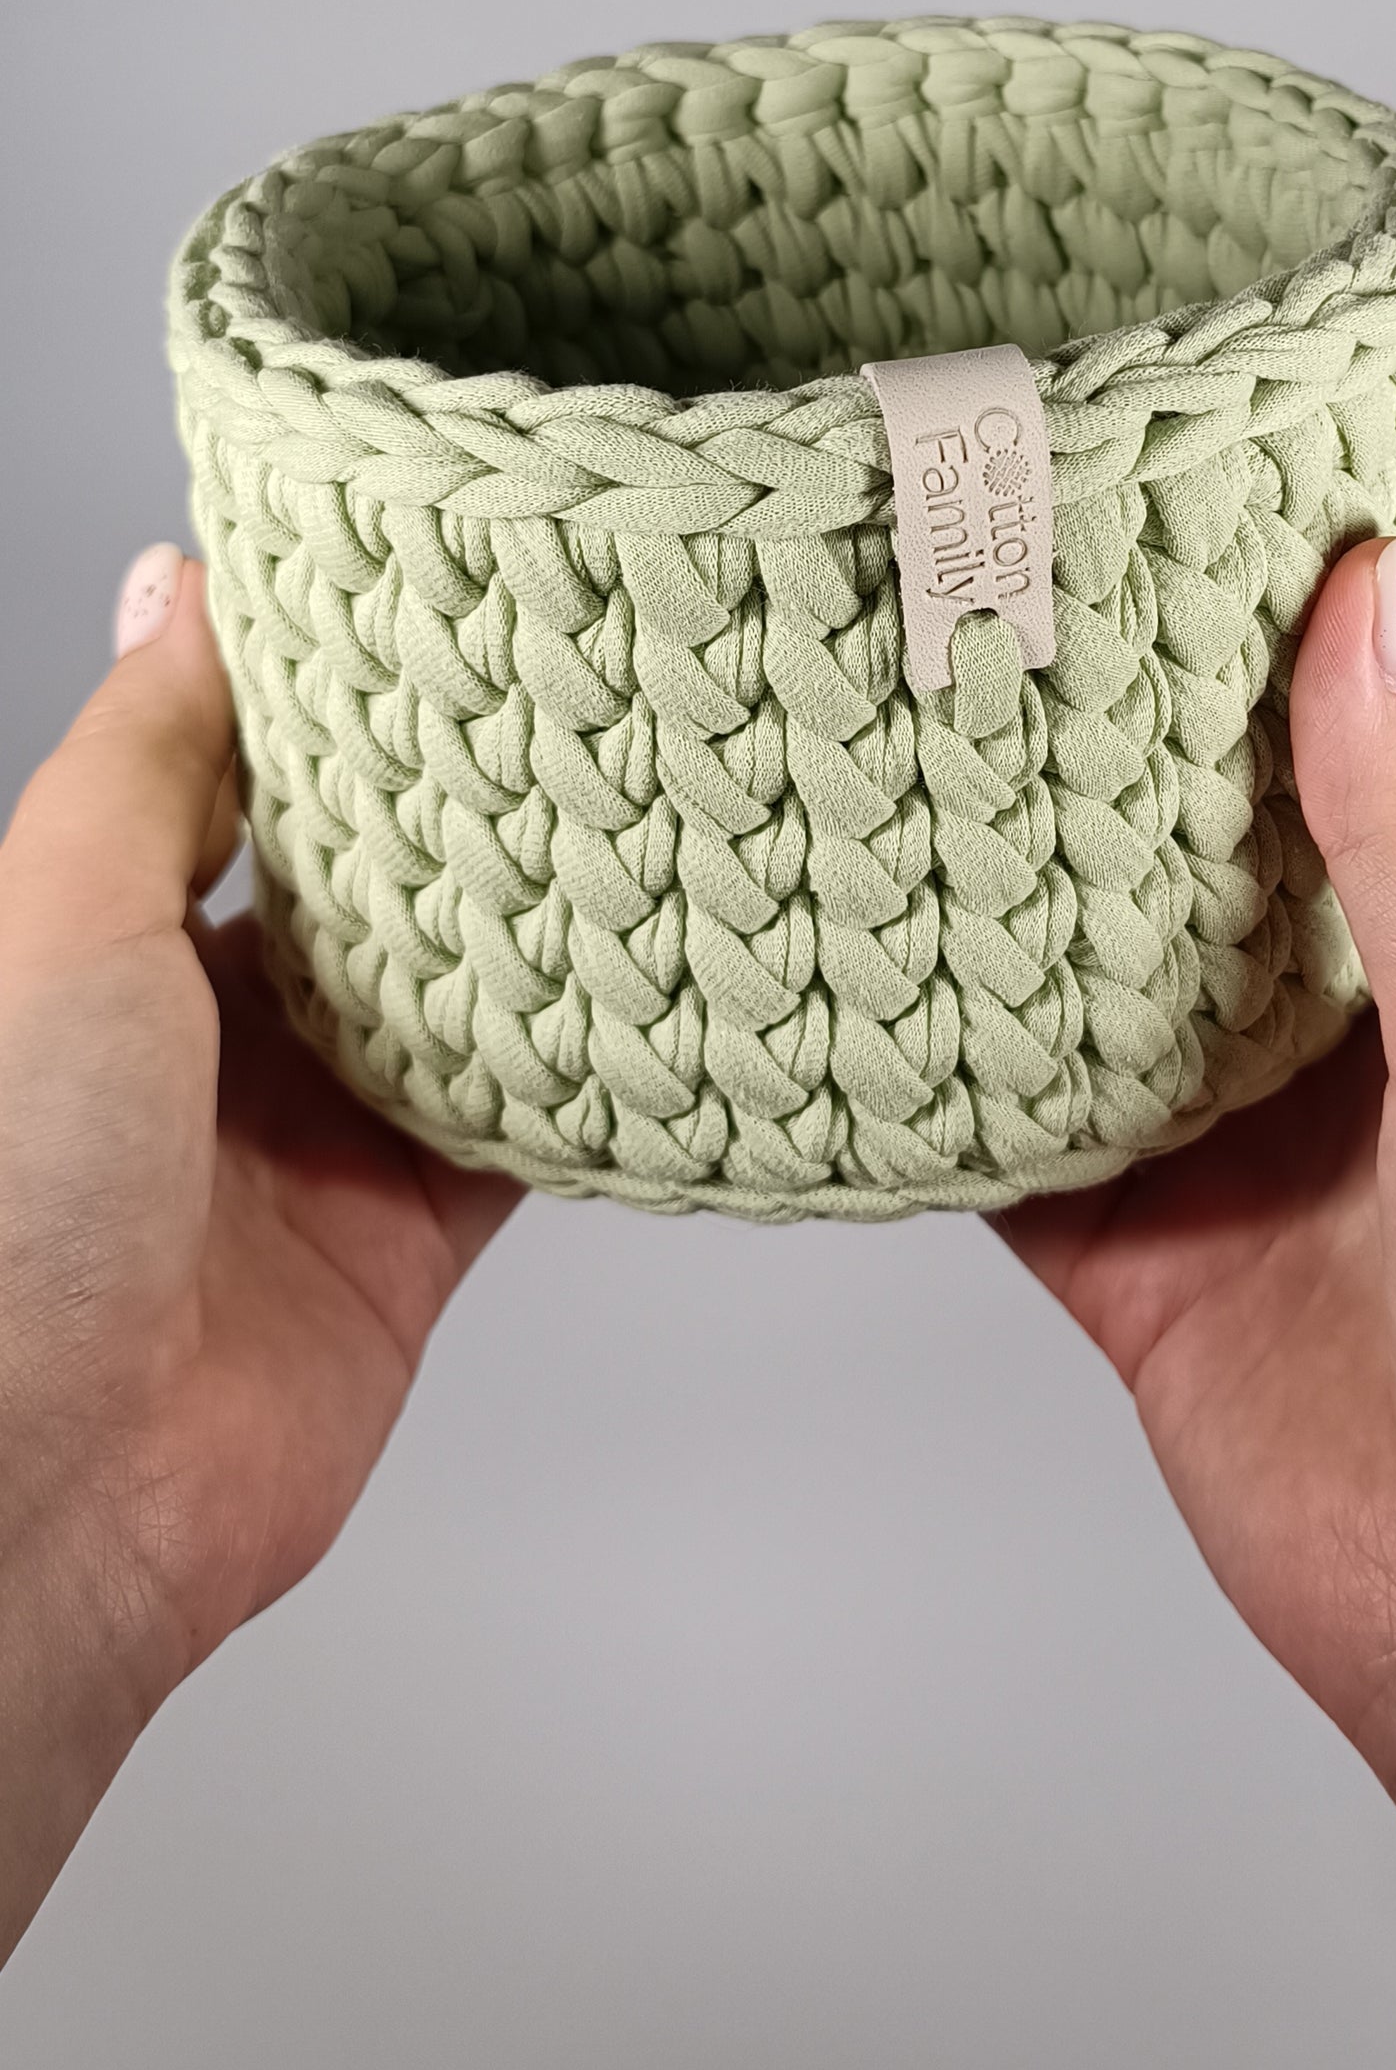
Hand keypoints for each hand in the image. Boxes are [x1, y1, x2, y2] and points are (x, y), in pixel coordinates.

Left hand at [0, 547, 517, 1957]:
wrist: (49, 1484)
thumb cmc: (6, 1196)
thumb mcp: (62, 909)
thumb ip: (146, 755)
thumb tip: (177, 585)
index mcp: (104, 938)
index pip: (241, 781)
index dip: (332, 699)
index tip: (439, 600)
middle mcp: (207, 1036)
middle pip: (367, 889)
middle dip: (461, 807)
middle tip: (583, 691)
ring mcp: (313, 1140)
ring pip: (459, 999)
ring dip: (539, 928)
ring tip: (648, 803)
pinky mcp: (404, 1242)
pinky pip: (521, 1134)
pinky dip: (586, 1072)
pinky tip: (658, 986)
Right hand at [1002, 532, 1395, 2069]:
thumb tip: (1376, 596)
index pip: (1354, 728)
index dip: (1259, 624)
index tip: (1141, 510)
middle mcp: (1345, 1027)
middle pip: (1188, 850)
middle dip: (1089, 753)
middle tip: (949, 619)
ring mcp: (1233, 1145)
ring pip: (1080, 985)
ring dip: (993, 904)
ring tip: (867, 764)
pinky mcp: (1140, 1264)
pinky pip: (1006, 1152)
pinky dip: (932, 1090)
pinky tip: (842, 1002)